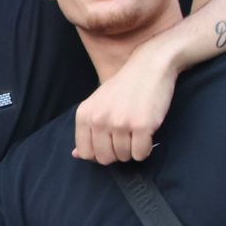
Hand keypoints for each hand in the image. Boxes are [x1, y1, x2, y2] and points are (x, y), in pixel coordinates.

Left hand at [73, 45, 176, 163]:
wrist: (149, 67)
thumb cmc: (123, 87)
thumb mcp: (97, 104)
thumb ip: (87, 129)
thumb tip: (76, 155)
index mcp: (84, 115)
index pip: (85, 153)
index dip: (99, 153)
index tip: (110, 143)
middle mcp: (99, 120)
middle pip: (105, 158)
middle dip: (117, 154)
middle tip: (125, 137)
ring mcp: (120, 123)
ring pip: (124, 157)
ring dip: (132, 150)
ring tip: (136, 131)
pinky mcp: (141, 125)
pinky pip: (140, 154)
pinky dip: (145, 149)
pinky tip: (146, 134)